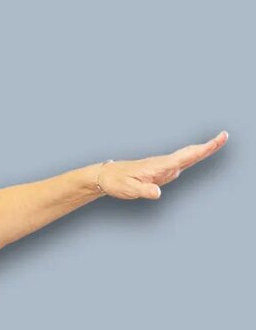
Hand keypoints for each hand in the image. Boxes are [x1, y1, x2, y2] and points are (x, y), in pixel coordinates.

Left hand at [97, 130, 227, 199]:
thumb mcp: (129, 189)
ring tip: (217, 142)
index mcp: (159, 166)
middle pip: (189, 154)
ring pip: (186, 157)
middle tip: (224, 136)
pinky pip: (180, 162)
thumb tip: (158, 193)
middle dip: (207, 146)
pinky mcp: (160, 171)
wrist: (106, 176)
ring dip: (202, 150)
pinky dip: (192, 157)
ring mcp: (162, 167)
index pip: (185, 156)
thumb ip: (144, 191)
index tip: (218, 139)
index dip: (203, 149)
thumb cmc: (117, 182)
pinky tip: (197, 155)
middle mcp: (163, 164)